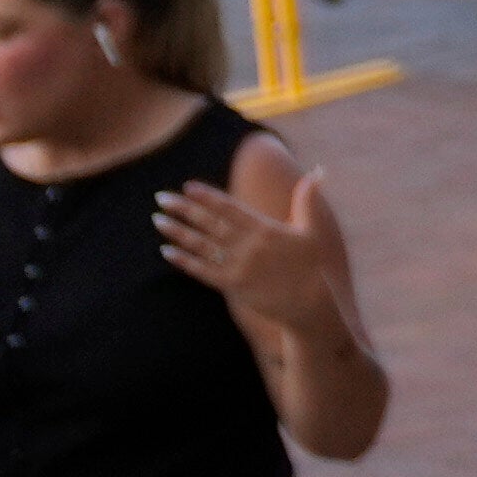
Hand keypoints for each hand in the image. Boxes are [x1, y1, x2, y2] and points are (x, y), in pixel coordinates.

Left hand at [157, 140, 351, 336]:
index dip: (207, 196)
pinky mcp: (232, 285)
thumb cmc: (311, 265)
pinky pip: (202, 270)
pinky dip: (183, 260)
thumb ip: (307, 200)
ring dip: (177, 231)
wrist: (310, 304)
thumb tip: (318, 172)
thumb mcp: (311, 230)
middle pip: (208, 222)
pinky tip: (166, 251)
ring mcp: (238, 266)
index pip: (229, 207)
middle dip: (183, 209)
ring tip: (158, 220)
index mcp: (264, 228)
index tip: (188, 187)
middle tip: (161, 198)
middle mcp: (248, 245)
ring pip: (200, 245)